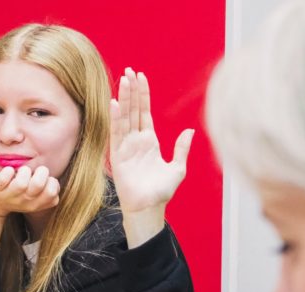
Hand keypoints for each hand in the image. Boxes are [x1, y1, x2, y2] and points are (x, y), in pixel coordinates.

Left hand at [0, 165, 59, 217]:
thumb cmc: (17, 194)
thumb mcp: (34, 196)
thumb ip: (45, 188)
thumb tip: (50, 177)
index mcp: (36, 203)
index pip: (52, 193)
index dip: (51, 182)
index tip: (44, 179)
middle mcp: (23, 201)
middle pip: (38, 184)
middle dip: (40, 172)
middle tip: (34, 172)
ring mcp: (8, 196)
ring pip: (20, 183)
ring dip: (23, 171)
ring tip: (21, 171)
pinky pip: (2, 180)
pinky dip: (7, 172)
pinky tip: (8, 171)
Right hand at [110, 68, 193, 214]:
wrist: (149, 208)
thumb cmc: (162, 192)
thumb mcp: (178, 168)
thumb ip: (182, 149)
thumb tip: (190, 131)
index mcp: (149, 142)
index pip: (144, 113)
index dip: (142, 95)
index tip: (140, 77)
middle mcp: (136, 141)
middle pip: (132, 110)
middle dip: (131, 91)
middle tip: (129, 71)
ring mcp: (126, 147)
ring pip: (124, 118)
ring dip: (123, 99)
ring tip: (123, 80)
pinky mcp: (118, 156)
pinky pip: (116, 134)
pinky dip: (115, 119)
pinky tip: (114, 104)